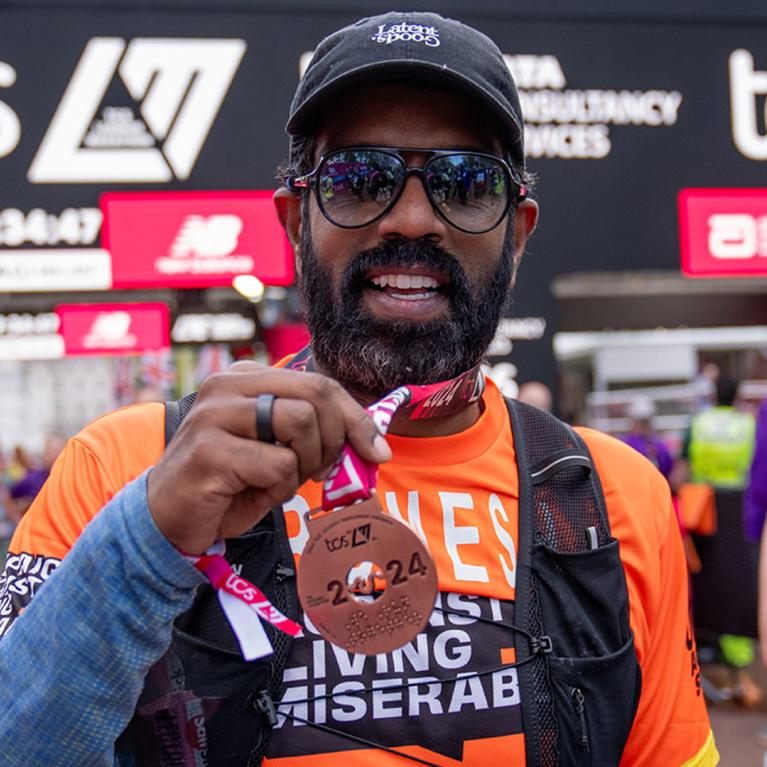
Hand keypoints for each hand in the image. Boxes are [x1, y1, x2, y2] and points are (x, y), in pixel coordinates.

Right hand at [147, 363, 391, 554]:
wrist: (169, 519)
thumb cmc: (230, 484)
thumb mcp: (278, 450)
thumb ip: (313, 434)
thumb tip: (374, 442)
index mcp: (247, 378)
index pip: (320, 383)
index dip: (357, 417)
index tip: (377, 451)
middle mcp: (228, 386)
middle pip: (316, 393)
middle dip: (336, 438)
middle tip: (323, 471)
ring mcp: (214, 414)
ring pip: (300, 422)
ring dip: (304, 464)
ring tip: (280, 481)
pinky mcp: (208, 450)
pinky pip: (278, 464)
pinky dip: (279, 489)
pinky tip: (255, 494)